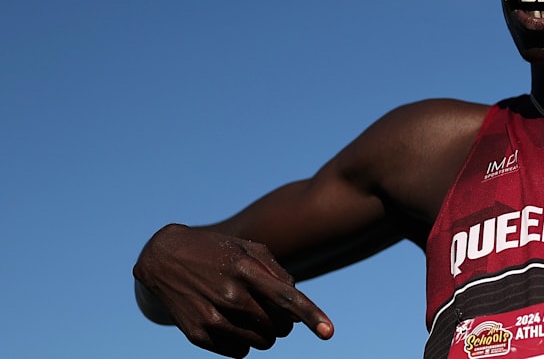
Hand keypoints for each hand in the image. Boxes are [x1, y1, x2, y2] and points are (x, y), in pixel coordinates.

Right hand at [133, 224, 332, 357]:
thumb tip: (297, 305)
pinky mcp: (197, 334)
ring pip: (263, 343)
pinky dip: (243, 343)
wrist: (162, 258)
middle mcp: (230, 295)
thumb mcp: (248, 248)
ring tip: (252, 315)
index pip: (287, 299)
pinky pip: (239, 353)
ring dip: (266, 334)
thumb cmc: (217, 251)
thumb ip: (278, 273)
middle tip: (274, 311)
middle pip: (279, 327)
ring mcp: (212, 317)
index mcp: (246, 269)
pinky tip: (232, 324)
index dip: (312, 316)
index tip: (329, 333)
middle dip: (285, 323)